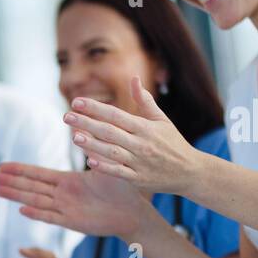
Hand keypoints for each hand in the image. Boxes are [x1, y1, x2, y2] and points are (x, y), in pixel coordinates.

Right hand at [0, 161, 148, 238]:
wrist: (134, 211)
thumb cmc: (122, 188)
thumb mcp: (106, 163)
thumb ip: (92, 149)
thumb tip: (81, 130)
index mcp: (68, 181)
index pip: (38, 174)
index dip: (19, 170)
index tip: (2, 165)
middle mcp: (62, 195)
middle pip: (30, 187)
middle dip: (10, 182)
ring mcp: (65, 209)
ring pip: (35, 201)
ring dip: (16, 196)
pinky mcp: (73, 222)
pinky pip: (51, 217)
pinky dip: (37, 213)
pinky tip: (22, 209)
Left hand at [62, 76, 203, 192]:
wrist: (190, 172)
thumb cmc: (173, 143)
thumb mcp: (162, 120)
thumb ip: (145, 101)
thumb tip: (134, 78)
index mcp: (145, 127)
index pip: (115, 114)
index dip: (95, 107)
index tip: (76, 101)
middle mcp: (140, 143)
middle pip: (109, 131)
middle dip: (86, 123)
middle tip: (66, 116)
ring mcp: (139, 162)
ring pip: (111, 151)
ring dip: (92, 144)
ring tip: (74, 136)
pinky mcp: (138, 179)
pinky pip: (119, 172)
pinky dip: (105, 167)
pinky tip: (89, 161)